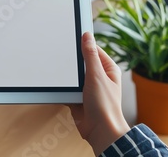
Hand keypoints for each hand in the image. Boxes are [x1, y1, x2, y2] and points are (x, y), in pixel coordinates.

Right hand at [68, 33, 129, 155]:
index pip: (94, 49)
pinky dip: (63, 88)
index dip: (83, 43)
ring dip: (67, 77)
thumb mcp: (96, 75)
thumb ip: (90, 55)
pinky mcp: (78, 97)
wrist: (99, 131)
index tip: (71, 36)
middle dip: (72, 62)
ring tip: (61, 74)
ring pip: (73, 76)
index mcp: (108, 69)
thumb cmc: (105, 106)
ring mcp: (88, 88)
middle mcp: (99, 77)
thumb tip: (87, 36)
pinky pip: (67, 88)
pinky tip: (59, 86)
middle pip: (81, 62)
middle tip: (62, 55)